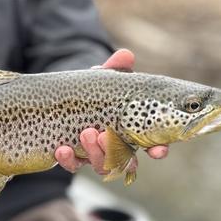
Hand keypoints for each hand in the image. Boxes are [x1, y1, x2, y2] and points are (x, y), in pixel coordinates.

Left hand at [55, 48, 169, 173]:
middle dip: (118, 153)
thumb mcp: (104, 79)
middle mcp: (118, 146)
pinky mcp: (75, 158)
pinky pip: (73, 166)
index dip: (158, 150)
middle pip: (126, 161)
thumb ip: (115, 70)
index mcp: (133, 130)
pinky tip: (62, 149)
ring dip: (94, 153)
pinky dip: (69, 160)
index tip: (157, 150)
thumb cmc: (96, 91)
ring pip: (101, 165)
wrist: (65, 98)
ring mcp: (96, 155)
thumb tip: (125, 55)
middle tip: (105, 136)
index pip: (153, 145)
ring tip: (86, 133)